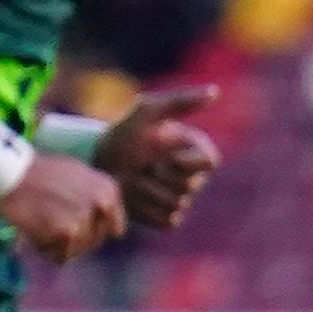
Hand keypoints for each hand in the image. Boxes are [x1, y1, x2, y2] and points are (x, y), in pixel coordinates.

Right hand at [0, 152, 126, 262]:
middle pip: (96, 241)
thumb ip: (96, 196)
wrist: (9, 172)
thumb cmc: (39, 172)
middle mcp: (103, 204)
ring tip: (41, 226)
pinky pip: (61, 256)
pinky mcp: (67, 232)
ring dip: (59, 245)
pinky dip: (46, 251)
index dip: (93, 229)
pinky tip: (34, 234)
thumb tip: (111, 223)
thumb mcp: (78, 174)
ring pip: (78, 251)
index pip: (114, 227)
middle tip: (52, 226)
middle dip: (77, 239)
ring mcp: (86, 218)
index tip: (73, 224)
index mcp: (108, 189)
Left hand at [96, 84, 220, 229]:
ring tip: (133, 178)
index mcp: (198, 152)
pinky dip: (144, 210)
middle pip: (186, 187)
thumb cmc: (124, 134)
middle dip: (157, 175)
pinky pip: (164, 220)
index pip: (208, 163)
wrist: (98, 163)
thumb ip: (179, 101)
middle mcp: (195, 178)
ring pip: (173, 204)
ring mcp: (182, 200)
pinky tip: (133, 196)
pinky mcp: (167, 219)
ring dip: (146, 191)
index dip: (181, 160)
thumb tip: (214, 91)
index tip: (158, 148)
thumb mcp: (146, 112)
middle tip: (139, 164)